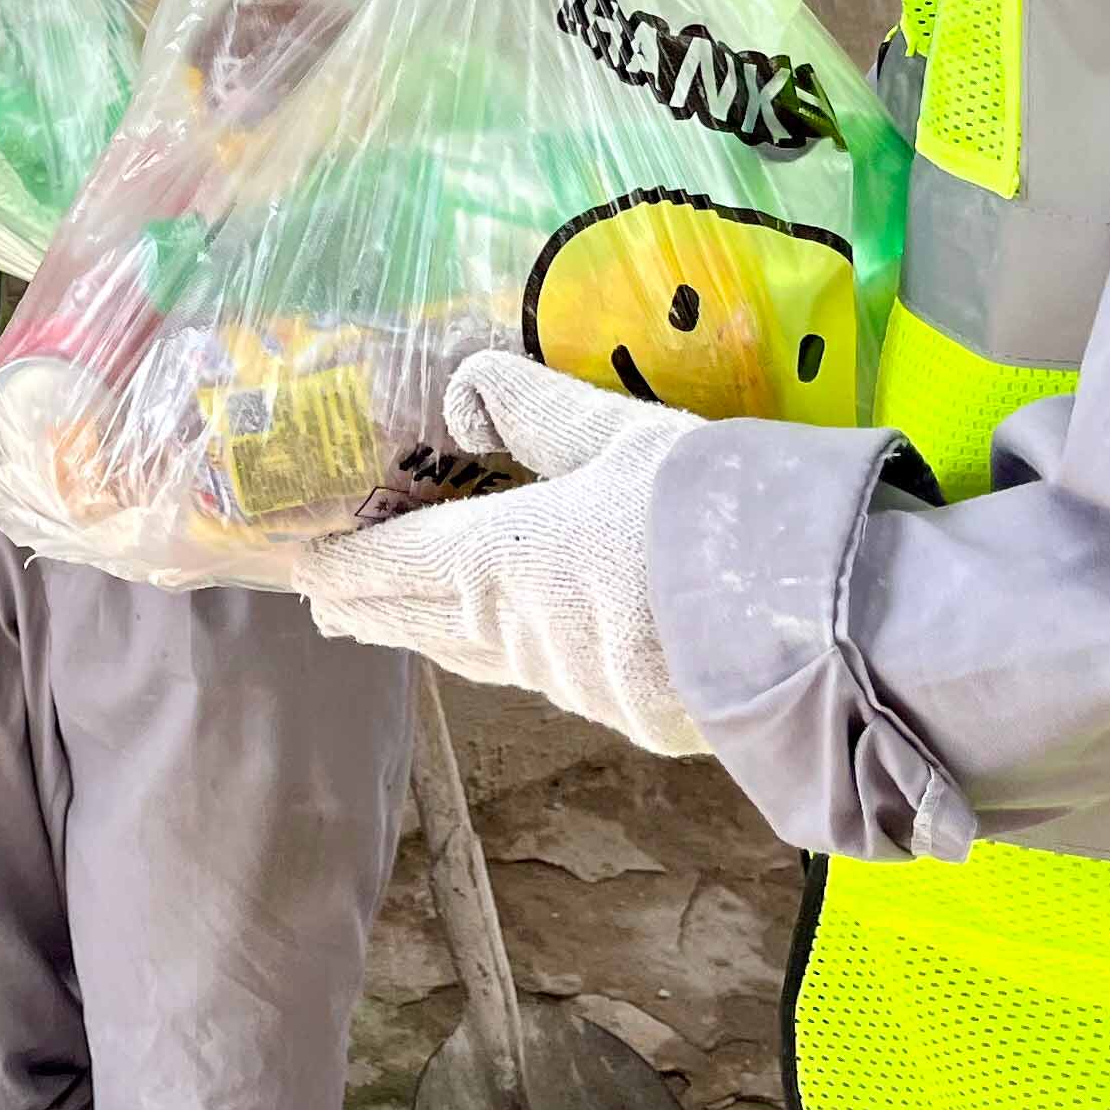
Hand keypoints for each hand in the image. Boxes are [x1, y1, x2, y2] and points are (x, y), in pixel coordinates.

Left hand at [292, 349, 705, 755]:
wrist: (807, 620)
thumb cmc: (702, 508)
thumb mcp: (614, 432)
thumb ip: (532, 407)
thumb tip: (461, 392)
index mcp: (500, 559)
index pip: (393, 567)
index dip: (342, 566)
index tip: (302, 565)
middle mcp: (518, 632)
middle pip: (420, 624)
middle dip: (368, 609)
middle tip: (328, 605)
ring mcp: (572, 684)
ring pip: (477, 658)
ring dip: (431, 637)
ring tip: (400, 627)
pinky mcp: (626, 717)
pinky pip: (543, 680)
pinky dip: (506, 658)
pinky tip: (514, 652)